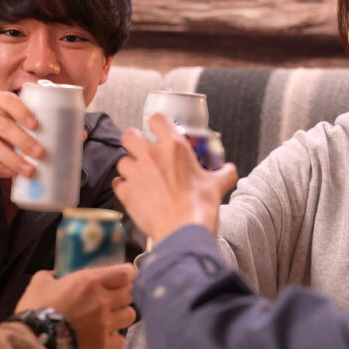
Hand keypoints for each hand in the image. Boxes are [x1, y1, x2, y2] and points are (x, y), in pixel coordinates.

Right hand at [0, 91, 43, 177]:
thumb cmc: (7, 125)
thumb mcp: (17, 118)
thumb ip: (39, 123)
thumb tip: (77, 135)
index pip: (7, 100)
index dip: (21, 111)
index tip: (36, 125)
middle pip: (2, 127)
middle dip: (23, 141)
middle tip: (41, 153)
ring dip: (12, 160)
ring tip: (30, 170)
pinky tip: (9, 174)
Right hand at [15, 264, 136, 348]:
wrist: (31, 342)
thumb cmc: (35, 309)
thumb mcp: (39, 283)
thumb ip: (52, 275)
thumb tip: (57, 273)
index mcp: (90, 281)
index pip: (126, 273)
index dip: (127, 274)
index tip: (122, 277)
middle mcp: (103, 300)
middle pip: (130, 294)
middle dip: (123, 295)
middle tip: (114, 298)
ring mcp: (105, 324)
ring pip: (130, 316)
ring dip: (122, 315)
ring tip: (112, 318)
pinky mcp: (103, 345)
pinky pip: (121, 341)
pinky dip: (115, 340)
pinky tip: (105, 339)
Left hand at [113, 113, 237, 241]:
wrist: (183, 229)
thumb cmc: (200, 205)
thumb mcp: (217, 185)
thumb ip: (224, 173)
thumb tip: (230, 170)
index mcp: (174, 147)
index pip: (157, 119)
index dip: (157, 124)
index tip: (159, 131)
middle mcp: (151, 155)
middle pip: (129, 135)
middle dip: (133, 141)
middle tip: (142, 150)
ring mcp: (136, 173)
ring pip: (122, 161)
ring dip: (130, 167)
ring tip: (141, 176)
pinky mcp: (126, 192)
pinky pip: (118, 183)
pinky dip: (124, 186)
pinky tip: (134, 191)